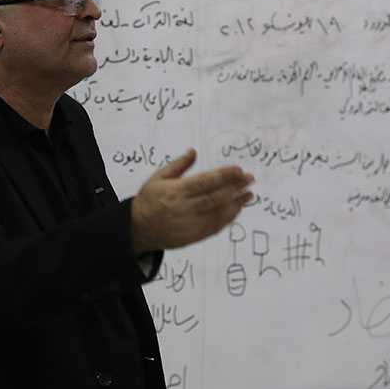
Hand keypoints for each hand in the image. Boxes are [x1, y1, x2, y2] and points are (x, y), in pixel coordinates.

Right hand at [131, 148, 253, 252]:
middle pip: (214, 198)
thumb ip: (178, 165)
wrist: (139, 228)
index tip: (239, 170)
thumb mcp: (158, 178)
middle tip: (250, 179)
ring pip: (217, 214)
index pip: (204, 182)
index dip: (223, 176)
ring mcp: (189, 225)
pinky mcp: (193, 236)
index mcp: (175, 191)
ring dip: (236, 204)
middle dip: (235, 188)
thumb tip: (194, 151)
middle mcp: (183, 208)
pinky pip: (215, 227)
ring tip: (249, 195)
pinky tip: (237, 209)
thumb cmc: (150, 200)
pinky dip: (228, 218)